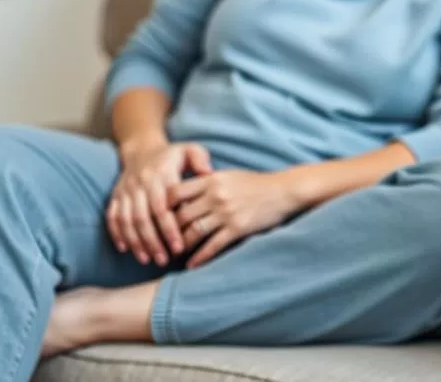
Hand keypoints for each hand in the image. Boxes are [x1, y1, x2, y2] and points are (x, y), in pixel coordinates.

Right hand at [108, 138, 212, 265]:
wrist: (142, 148)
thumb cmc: (173, 155)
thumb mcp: (190, 150)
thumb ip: (201, 160)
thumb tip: (210, 174)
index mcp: (161, 174)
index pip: (163, 206)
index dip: (170, 228)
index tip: (180, 247)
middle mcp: (141, 183)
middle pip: (144, 217)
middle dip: (153, 241)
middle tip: (164, 260)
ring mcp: (126, 190)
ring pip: (127, 220)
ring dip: (136, 241)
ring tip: (148, 259)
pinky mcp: (116, 196)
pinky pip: (112, 216)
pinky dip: (117, 233)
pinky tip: (125, 249)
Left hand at [169, 169, 301, 267]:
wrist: (283, 191)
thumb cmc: (256, 183)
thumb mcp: (229, 175)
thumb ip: (207, 182)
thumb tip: (184, 193)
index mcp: (212, 180)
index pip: (175, 192)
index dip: (163, 205)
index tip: (157, 216)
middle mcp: (216, 196)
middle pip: (181, 215)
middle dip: (169, 230)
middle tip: (162, 240)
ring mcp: (226, 213)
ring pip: (193, 232)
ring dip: (182, 245)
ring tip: (175, 253)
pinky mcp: (237, 228)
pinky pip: (213, 246)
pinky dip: (200, 257)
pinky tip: (192, 264)